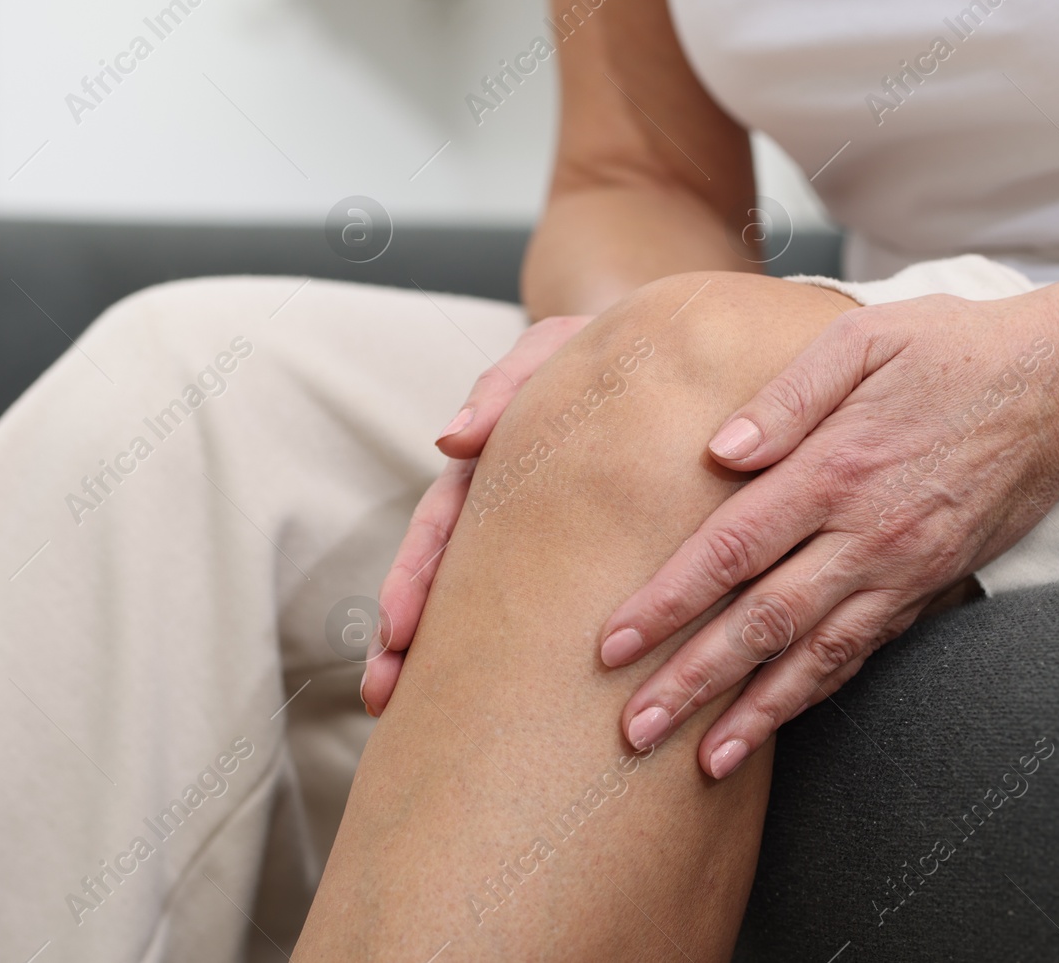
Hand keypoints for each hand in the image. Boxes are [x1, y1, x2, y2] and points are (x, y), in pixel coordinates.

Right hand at [362, 313, 593, 713]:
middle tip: (384, 692)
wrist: (674, 365)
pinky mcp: (582, 558)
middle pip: (444, 576)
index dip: (414, 579)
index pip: (441, 525)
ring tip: (399, 708)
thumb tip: (451, 442)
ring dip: (437, 655)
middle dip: (407, 636)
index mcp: (495, 463)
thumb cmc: (614, 352)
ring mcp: (539, 533)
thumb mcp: (557, 350)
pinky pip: (536, 610)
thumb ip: (506, 385)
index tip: (396, 634)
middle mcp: (507, 506)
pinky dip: (503, 652)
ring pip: (481, 601)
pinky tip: (490, 703)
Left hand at [596, 287, 1058, 777]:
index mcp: (835, 468)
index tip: (613, 644)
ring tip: (699, 761)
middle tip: (633, 729)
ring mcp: (903, 570)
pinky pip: (862, 652)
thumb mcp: (863, 338)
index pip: (731, 549)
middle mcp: (867, 533)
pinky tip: (774, 722)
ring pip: (814, 656)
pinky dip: (814, 694)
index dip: (669, 602)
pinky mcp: (930, 587)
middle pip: (762, 622)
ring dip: (753, 714)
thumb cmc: (953, 349)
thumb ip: (786, 395)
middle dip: (692, 681)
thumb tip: (717, 450)